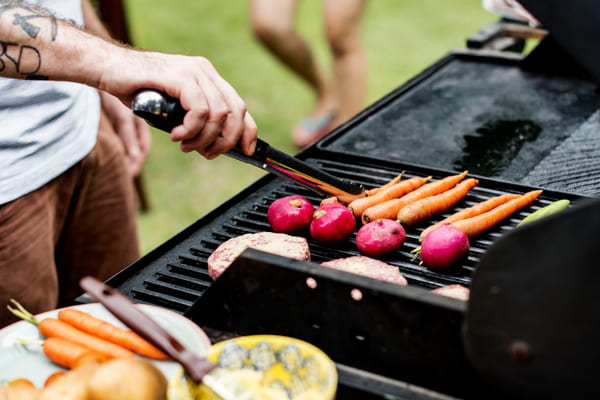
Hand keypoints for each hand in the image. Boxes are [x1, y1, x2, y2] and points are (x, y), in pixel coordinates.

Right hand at [98, 50, 257, 159]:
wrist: (107, 68)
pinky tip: (176, 134)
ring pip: (218, 113)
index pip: (239, 105)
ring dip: (203, 138)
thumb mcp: (172, 111)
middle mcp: (204, 71)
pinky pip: (200, 110)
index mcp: (207, 77)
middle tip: (207, 153)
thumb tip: (213, 147)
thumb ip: (194, 123)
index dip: (247, 131)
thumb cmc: (136, 91)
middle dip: (225, 140)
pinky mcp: (179, 75)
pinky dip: (191, 129)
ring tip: (185, 145)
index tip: (246, 151)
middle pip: (235, 111)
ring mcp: (193, 70)